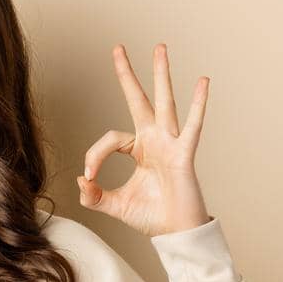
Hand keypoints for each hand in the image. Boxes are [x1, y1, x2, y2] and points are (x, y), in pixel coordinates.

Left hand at [75, 43, 213, 236]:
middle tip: (117, 48)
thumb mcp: (114, 206)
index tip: (89, 176)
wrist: (176, 234)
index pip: (110, 139)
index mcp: (139, 149)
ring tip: (159, 48)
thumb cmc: (151, 217)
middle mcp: (154, 141)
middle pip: (139, 100)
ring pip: (164, 103)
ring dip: (161, 74)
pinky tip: (202, 81)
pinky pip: (192, 125)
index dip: (94, 155)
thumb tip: (80, 180)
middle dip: (127, 75)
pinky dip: (198, 104)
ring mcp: (170, 144)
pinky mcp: (184, 154)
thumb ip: (94, 196)